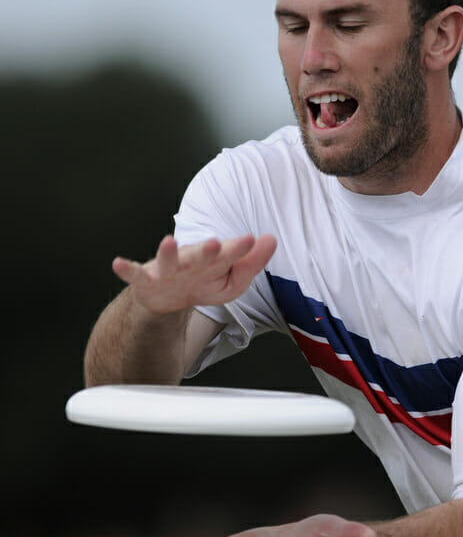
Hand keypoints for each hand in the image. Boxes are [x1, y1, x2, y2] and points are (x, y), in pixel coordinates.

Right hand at [112, 234, 276, 314]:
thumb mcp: (233, 280)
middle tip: (217, 243)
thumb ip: (252, 262)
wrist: (169, 298)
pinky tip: (117, 263)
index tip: (253, 240)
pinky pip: (135, 275)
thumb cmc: (203, 282)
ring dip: (168, 252)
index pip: (230, 256)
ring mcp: (167, 270)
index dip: (241, 249)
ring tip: (168, 241)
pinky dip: (126, 269)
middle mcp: (190, 261)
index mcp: (213, 262)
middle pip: (200, 256)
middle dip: (208, 251)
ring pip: (168, 260)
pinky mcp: (147, 280)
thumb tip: (272, 238)